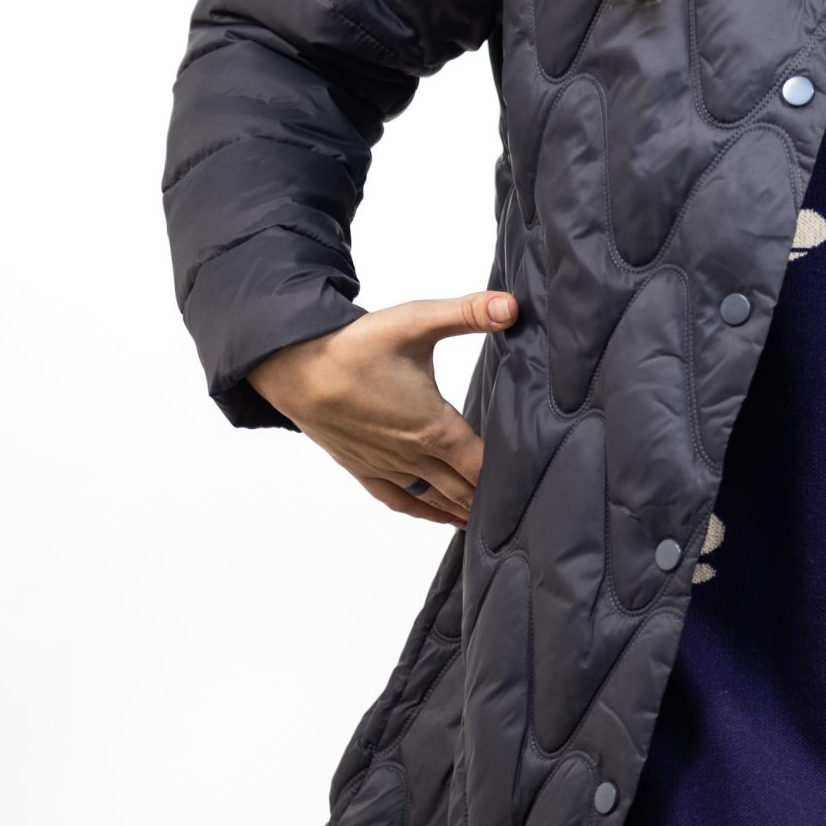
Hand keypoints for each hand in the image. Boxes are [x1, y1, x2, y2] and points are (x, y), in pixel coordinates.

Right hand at [246, 289, 518, 524]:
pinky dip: (424, 511)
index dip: (509, 476)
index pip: (483, 465)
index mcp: (435, 428)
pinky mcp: (362, 467)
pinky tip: (438, 516)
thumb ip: (468, 313)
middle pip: (463, 490)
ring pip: (435, 500)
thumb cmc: (353, 345)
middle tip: (521, 509)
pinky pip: (399, 500)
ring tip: (489, 520)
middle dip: (491, 499)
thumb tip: (513, 305)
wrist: (292, 367)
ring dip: (462, 509)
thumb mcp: (416, 321)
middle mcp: (413, 455)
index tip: (533, 482)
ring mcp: (386, 466)